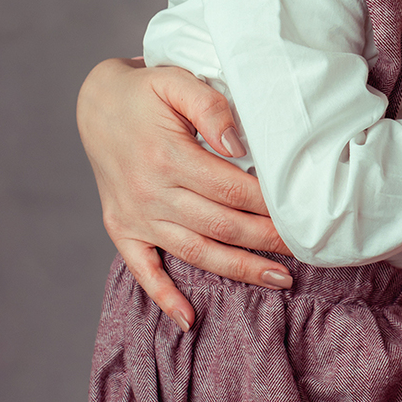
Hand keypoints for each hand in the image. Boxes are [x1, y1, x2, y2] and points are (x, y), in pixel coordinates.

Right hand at [77, 58, 290, 328]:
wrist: (95, 104)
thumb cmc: (146, 92)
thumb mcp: (176, 82)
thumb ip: (211, 107)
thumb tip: (239, 145)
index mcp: (167, 156)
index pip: (231, 189)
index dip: (268, 204)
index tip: (300, 213)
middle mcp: (150, 192)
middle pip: (220, 225)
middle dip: (266, 241)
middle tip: (305, 250)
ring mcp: (134, 215)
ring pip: (195, 252)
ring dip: (238, 270)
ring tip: (280, 280)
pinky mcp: (121, 229)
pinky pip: (143, 270)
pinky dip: (164, 298)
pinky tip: (190, 320)